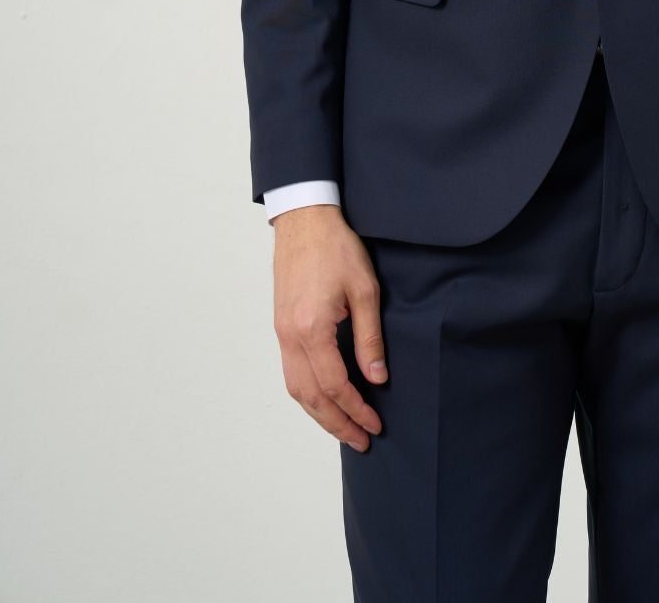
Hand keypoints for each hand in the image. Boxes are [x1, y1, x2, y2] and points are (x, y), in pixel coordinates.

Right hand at [272, 205, 387, 454]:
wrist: (304, 219)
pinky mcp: (281, 325)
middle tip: (361, 440)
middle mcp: (290, 336)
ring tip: (344, 427)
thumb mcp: (365, 289)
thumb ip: (370, 337)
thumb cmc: (336, 247)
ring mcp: (281, 332)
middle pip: (310, 396)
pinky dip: (307, 393)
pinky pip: (291, 371)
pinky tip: (324, 398)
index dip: (356, 409)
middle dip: (337, 423)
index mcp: (312, 328)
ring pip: (296, 388)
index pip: (334, 386)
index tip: (375, 423)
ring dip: (319, 413)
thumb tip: (377, 377)